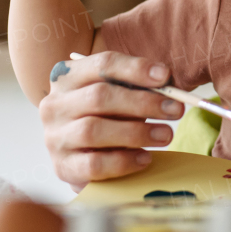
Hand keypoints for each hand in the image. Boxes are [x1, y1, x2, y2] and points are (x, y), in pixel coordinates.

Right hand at [39, 51, 183, 189]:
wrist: (82, 156)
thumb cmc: (106, 116)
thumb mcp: (120, 94)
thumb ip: (139, 86)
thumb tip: (168, 83)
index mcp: (68, 76)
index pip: (102, 64)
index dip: (135, 68)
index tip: (165, 76)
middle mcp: (55, 104)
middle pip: (99, 96)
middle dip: (143, 102)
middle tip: (175, 110)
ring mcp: (55, 136)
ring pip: (94, 130)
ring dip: (137, 132)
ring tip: (166, 135)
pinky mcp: (62, 167)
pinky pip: (93, 164)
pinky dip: (124, 161)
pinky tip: (145, 158)